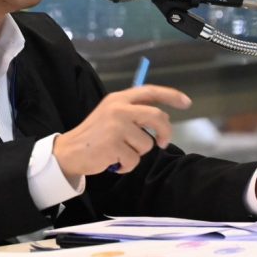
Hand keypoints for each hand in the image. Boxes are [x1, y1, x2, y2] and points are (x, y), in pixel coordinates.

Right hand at [53, 85, 190, 179]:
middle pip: (157, 116)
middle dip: (165, 132)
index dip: (170, 95)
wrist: (69, 151)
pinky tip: (113, 161)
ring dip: (137, 153)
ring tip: (120, 152)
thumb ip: (133, 112)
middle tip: (163, 143)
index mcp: (118, 99)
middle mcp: (118, 109)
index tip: (186, 102)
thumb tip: (162, 118)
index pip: (149, 91)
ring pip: (147, 143)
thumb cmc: (94, 135)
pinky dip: (127, 165)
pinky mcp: (113, 145)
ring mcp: (116, 126)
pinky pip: (135, 159)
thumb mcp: (111, 115)